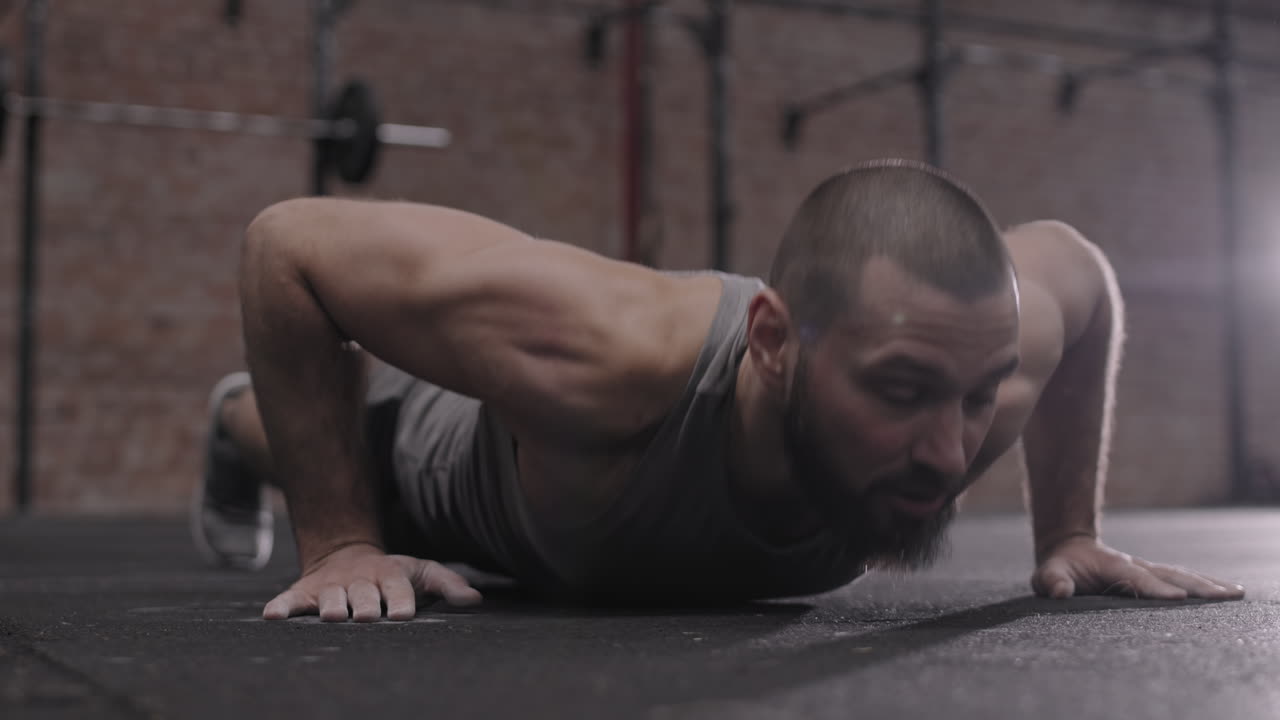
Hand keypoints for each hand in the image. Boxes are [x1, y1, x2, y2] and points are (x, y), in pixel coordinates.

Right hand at [263, 543, 482, 621]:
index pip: (398, 587)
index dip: (400, 600)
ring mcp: (331, 585)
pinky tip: (272, 616)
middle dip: (365, 604)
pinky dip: (281, 606)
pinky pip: (291, 599)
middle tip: (367, 616)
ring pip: (329, 597)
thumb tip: (475, 599)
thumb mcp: (421, 572)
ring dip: (330, 606)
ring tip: (331, 616)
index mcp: (390, 574)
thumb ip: (448, 584)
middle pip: (363, 593)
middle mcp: (360, 580)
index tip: (403, 615)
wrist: (346, 555)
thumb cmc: (392, 574)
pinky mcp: (305, 592)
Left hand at [1031, 536, 1244, 600]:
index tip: (1179, 597)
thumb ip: (1052, 581)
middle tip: (1226, 595)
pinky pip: (1180, 580)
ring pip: (1181, 575)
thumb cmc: (1058, 567)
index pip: (1137, 578)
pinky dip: (1203, 585)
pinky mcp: (1152, 577)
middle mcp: (1135, 566)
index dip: (1156, 588)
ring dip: (1208, 584)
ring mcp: (1146, 570)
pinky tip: (1223, 593)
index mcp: (1113, 566)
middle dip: (1197, 585)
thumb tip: (1060, 591)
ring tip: (1235, 593)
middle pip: (1170, 574)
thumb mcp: (1047, 574)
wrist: (1068, 549)